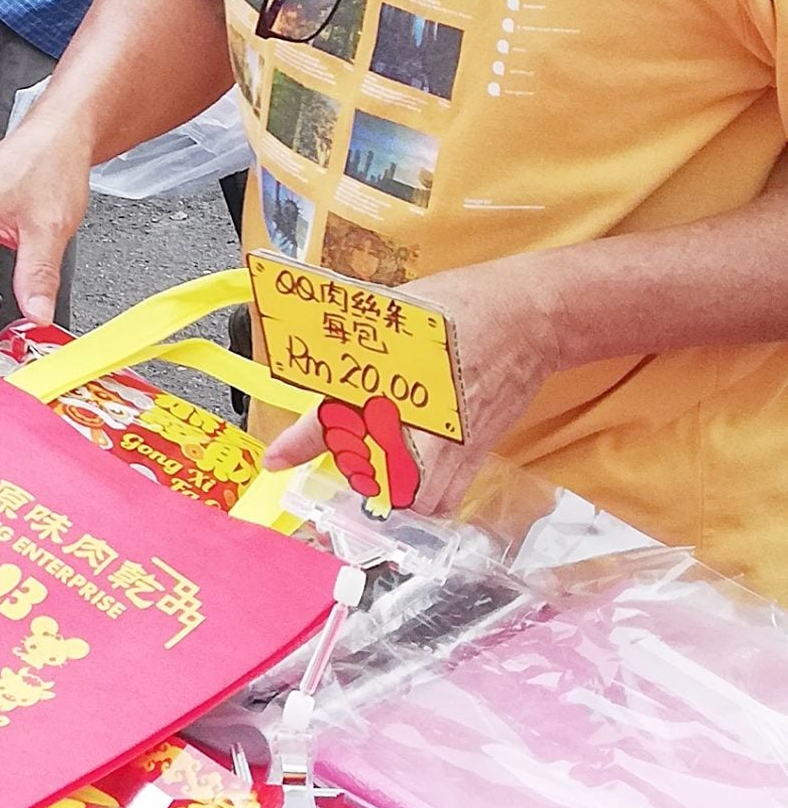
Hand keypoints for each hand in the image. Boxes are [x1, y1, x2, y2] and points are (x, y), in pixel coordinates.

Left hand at [261, 254, 561, 517]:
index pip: (336, 414)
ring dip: (389, 493)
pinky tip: (411, 483)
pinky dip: (423, 501)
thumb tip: (313, 339)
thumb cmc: (462, 306)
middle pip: (373, 469)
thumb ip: (358, 340)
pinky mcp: (476, 451)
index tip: (276, 460)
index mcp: (393, 377)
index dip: (299, 442)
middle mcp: (420, 415)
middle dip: (353, 469)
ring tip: (378, 473)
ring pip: (411, 495)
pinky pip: (444, 497)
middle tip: (347, 455)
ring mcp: (451, 439)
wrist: (530, 317)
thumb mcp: (399, 311)